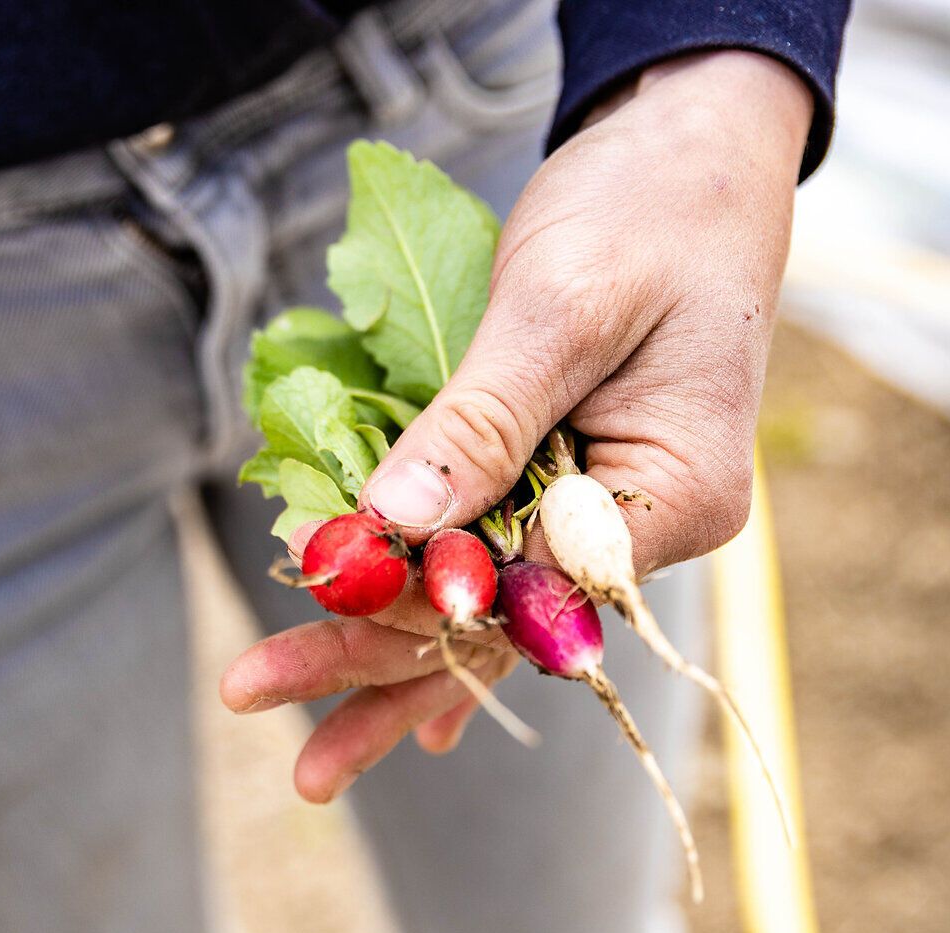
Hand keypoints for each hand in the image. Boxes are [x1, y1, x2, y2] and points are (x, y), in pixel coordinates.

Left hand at [224, 49, 811, 798]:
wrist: (699, 152)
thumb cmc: (649, 208)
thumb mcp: (561, 305)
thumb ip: (484, 419)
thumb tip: (395, 527)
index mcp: (672, 496)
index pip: (527, 587)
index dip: (416, 600)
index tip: (310, 592)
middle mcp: (644, 527)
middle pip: (496, 624)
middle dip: (375, 661)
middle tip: (251, 689)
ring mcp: (608, 513)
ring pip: (488, 613)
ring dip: (394, 665)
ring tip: (308, 762)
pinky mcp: (568, 485)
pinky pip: (496, 572)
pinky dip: (443, 628)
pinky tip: (407, 715)